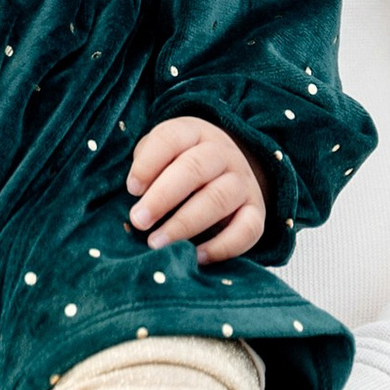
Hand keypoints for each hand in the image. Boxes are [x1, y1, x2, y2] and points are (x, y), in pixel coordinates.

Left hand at [128, 114, 266, 262]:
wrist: (226, 171)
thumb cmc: (179, 165)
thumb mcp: (161, 155)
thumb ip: (145, 168)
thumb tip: (135, 201)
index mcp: (193, 132)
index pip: (170, 139)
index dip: (148, 164)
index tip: (131, 189)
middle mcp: (223, 153)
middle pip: (194, 168)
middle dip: (162, 197)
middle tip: (139, 221)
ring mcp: (243, 181)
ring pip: (218, 199)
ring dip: (185, 224)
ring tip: (157, 243)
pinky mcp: (257, 211)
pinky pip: (248, 229)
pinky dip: (223, 246)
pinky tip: (196, 257)